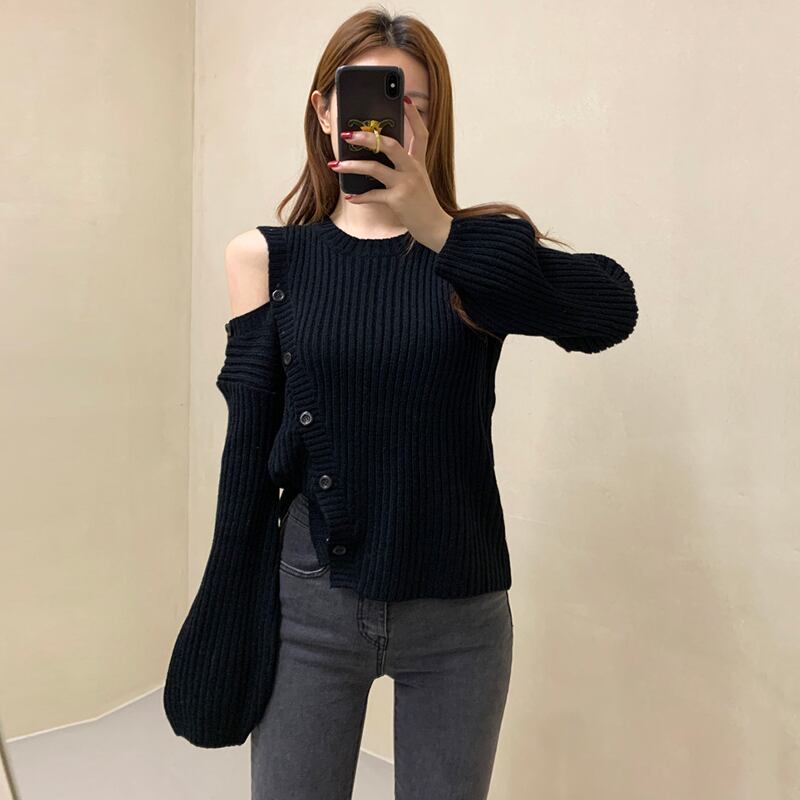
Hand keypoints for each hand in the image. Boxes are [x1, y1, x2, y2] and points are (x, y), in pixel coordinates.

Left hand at [328, 96, 452, 251]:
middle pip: (390, 144)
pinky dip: (360, 196)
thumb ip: (402, 166)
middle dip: (367, 138)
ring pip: (375, 168)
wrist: (435, 227)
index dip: (413, 115)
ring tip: (335, 165)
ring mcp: (406, 184)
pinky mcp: (398, 200)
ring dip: (352, 166)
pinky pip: (374, 195)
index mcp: (419, 162)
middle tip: (347, 135)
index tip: (404, 97)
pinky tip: (350, 195)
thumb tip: (373, 157)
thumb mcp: (417, 181)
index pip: (420, 132)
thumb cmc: (421, 204)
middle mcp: (413, 169)